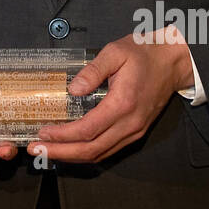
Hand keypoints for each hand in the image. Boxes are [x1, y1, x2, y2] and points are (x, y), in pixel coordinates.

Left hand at [31, 26, 193, 163]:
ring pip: (100, 154)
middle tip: (36, 149)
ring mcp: (134, 131)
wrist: (173, 62)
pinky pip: (108, 150)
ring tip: (48, 151)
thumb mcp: (115, 52)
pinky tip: (70, 147)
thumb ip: (93, 70)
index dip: (62, 135)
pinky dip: (87, 153)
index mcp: (123, 104)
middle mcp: (129, 124)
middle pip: (91, 150)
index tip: (43, 132)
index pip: (87, 130)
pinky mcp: (135, 132)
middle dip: (61, 153)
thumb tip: (73, 89)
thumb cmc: (144, 54)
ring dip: (72, 156)